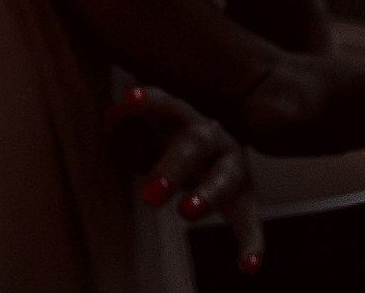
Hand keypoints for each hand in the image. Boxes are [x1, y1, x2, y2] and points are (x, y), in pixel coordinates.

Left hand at [107, 84, 264, 274]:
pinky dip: (252, 243)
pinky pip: (251, 220)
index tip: (126, 99)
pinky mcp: (246, 197)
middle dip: (171, 167)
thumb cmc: (173, 139)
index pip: (167, 103)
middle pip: (194, 144)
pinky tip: (249, 266)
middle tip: (150, 196)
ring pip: (224, 178)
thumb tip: (111, 120)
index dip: (149, 100)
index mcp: (185, 117)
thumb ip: (131, 125)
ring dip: (206, 196)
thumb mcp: (154, 127)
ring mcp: (231, 166)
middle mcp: (213, 137)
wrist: (220, 148)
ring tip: (187, 214)